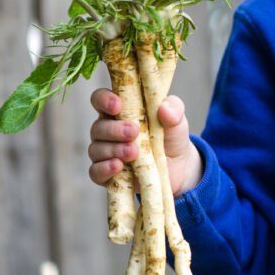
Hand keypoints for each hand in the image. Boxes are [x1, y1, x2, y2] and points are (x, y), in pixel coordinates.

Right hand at [87, 88, 202, 196]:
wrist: (178, 167)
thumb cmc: (170, 137)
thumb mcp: (176, 120)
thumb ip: (173, 109)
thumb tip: (164, 109)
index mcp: (118, 112)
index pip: (99, 99)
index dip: (103, 100)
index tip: (117, 105)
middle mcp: (107, 131)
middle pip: (97, 127)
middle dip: (114, 130)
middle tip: (134, 132)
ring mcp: (105, 154)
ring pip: (96, 150)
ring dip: (114, 150)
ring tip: (134, 153)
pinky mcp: (107, 174)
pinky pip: (95, 172)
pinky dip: (104, 169)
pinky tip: (118, 166)